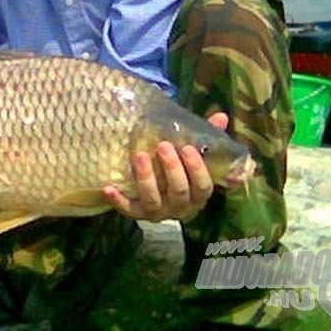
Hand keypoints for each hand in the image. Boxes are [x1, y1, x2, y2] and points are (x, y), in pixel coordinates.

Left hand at [103, 112, 228, 221]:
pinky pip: (128, 210)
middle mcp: (181, 208)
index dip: (197, 169)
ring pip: (153, 200)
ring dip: (146, 179)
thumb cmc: (181, 169)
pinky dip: (119, 201)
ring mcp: (158, 212)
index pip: (203, 186)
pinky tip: (109, 188)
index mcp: (198, 195)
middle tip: (162, 146)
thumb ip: (208, 137)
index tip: (188, 148)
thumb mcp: (195, 154)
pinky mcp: (137, 214)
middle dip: (171, 169)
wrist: (160, 193)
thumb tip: (222, 116)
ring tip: (139, 156)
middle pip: (179, 192)